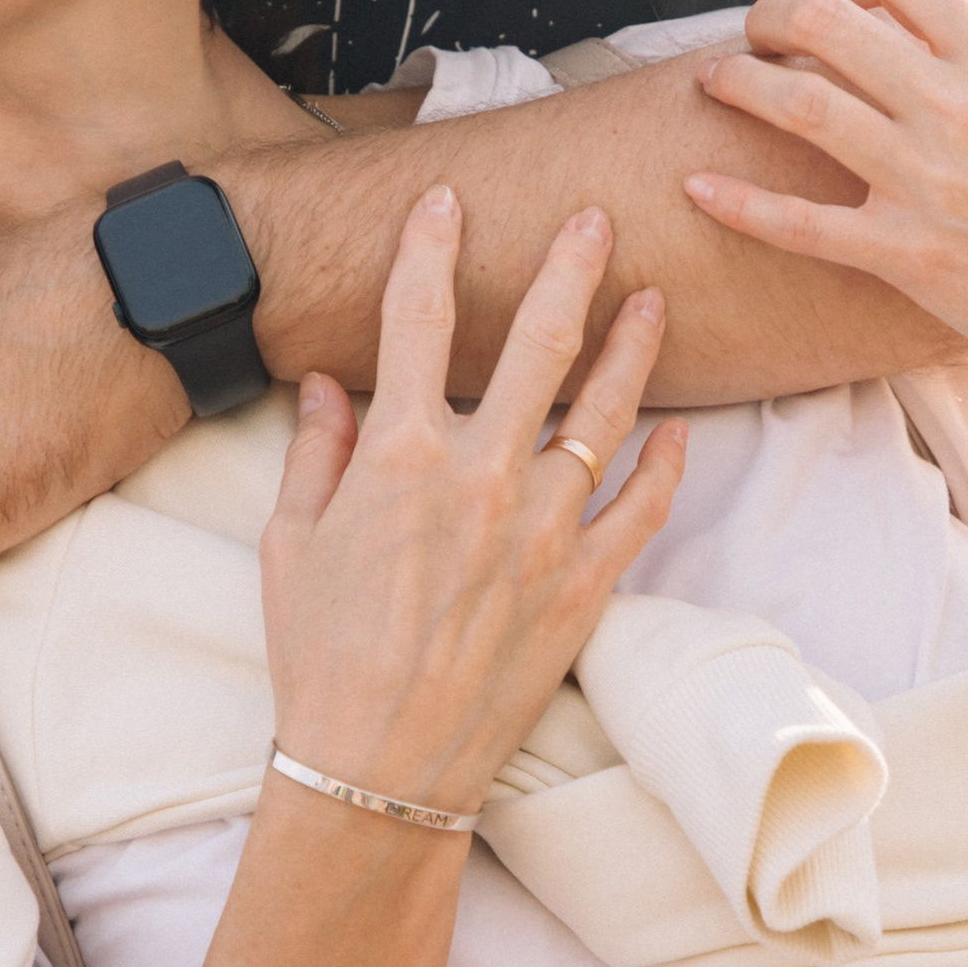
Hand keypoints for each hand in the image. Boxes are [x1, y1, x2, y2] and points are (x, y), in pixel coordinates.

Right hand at [261, 192, 684, 823]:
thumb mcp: (290, 547)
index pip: (415, 321)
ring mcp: (544, 529)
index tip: (445, 201)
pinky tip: (677, 432)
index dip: (429, 249)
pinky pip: (642, 506)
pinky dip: (665, 465)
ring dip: (633, 347)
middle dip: (569, 268)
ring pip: (607, 413)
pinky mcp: (586, 583)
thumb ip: (316, 453)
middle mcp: (482, 477)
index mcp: (399, 457)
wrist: (380, 764)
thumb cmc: (320, 659)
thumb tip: (326, 386)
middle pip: (538, 342)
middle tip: (594, 219)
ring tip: (655, 300)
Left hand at [687, 0, 967, 502]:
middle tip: (754, 30)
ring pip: (798, 106)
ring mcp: (928, 181)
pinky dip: (736, 202)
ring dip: (739, 83)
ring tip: (712, 82)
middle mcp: (959, 105)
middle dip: (775, 15)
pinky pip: (798, 224)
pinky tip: (695, 187)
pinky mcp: (907, 256)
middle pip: (827, 23)